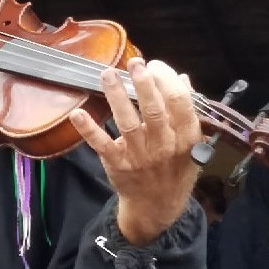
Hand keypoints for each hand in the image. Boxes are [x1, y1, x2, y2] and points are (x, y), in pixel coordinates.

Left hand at [68, 57, 201, 245]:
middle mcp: (164, 146)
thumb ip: (186, 110)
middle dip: (143, 84)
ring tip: (107, 74)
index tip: (154, 65)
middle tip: (134, 63)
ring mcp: (140, 156)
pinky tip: (77, 113)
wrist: (157, 206)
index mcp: (186, 137)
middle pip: (154, 110)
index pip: (179, 103)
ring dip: (116, 97)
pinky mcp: (117, 164)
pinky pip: (102, 145)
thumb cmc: (174, 168)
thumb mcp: (191, 143)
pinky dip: (89, 130)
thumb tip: (182, 78)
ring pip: (127, 123)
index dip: (167, 80)